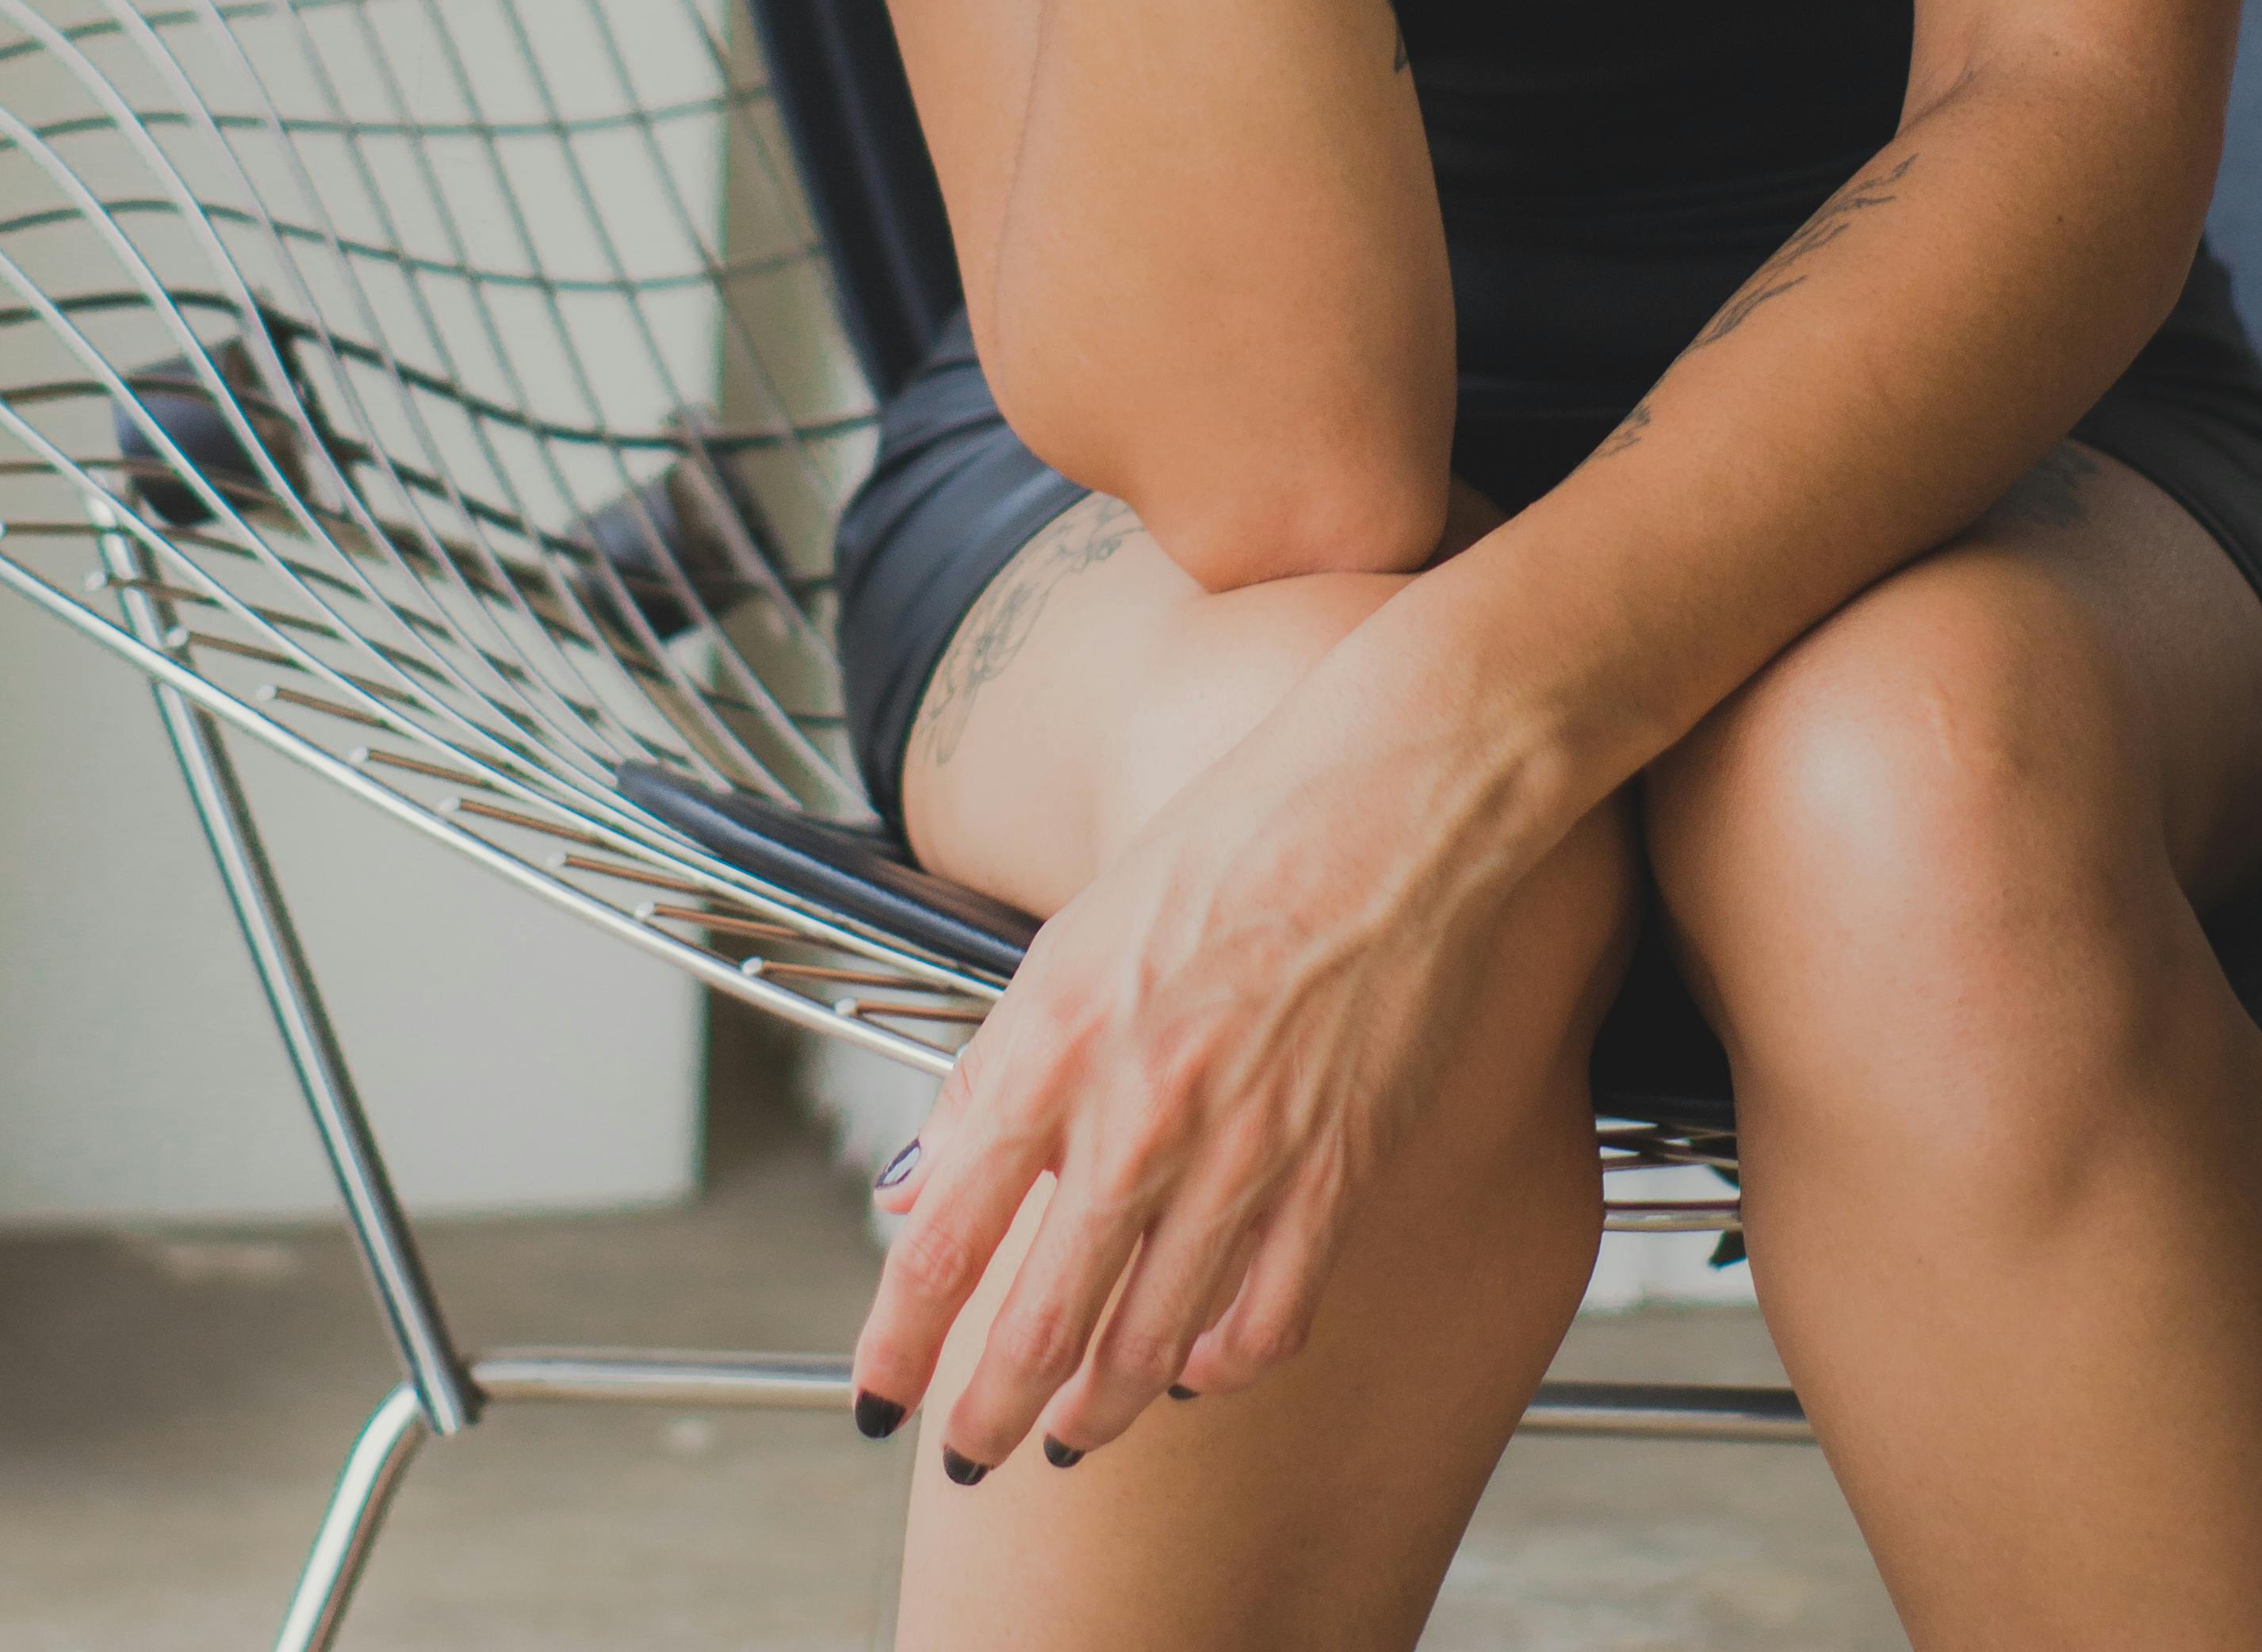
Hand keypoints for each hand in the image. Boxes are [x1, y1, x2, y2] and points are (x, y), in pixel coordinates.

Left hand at [851, 645, 1555, 1469]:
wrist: (1384, 802)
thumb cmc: (1224, 848)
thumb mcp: (1069, 944)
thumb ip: (996, 1074)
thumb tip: (922, 1187)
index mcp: (1051, 1047)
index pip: (942, 1241)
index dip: (900, 1341)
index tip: (878, 1397)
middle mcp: (1135, 1118)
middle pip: (1039, 1325)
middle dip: (992, 1415)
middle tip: (973, 1459)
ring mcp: (1240, 1155)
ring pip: (1150, 1346)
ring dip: (1100, 1406)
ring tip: (1076, 1431)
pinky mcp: (1335, 1173)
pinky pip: (1265, 1319)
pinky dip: (1220, 1365)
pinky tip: (1197, 1369)